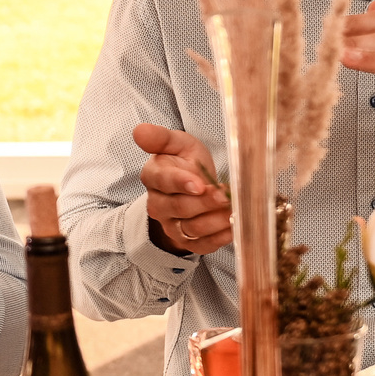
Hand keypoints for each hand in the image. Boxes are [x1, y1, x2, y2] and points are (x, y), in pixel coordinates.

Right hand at [137, 122, 230, 254]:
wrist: (194, 186)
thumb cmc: (187, 162)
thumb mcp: (178, 144)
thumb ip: (161, 138)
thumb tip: (139, 131)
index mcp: (153, 177)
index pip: (164, 181)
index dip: (181, 183)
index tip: (200, 184)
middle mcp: (158, 204)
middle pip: (180, 207)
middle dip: (205, 203)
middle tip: (226, 196)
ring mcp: (171, 224)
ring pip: (192, 228)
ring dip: (216, 221)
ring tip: (235, 211)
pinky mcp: (186, 241)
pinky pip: (202, 245)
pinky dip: (219, 238)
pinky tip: (235, 227)